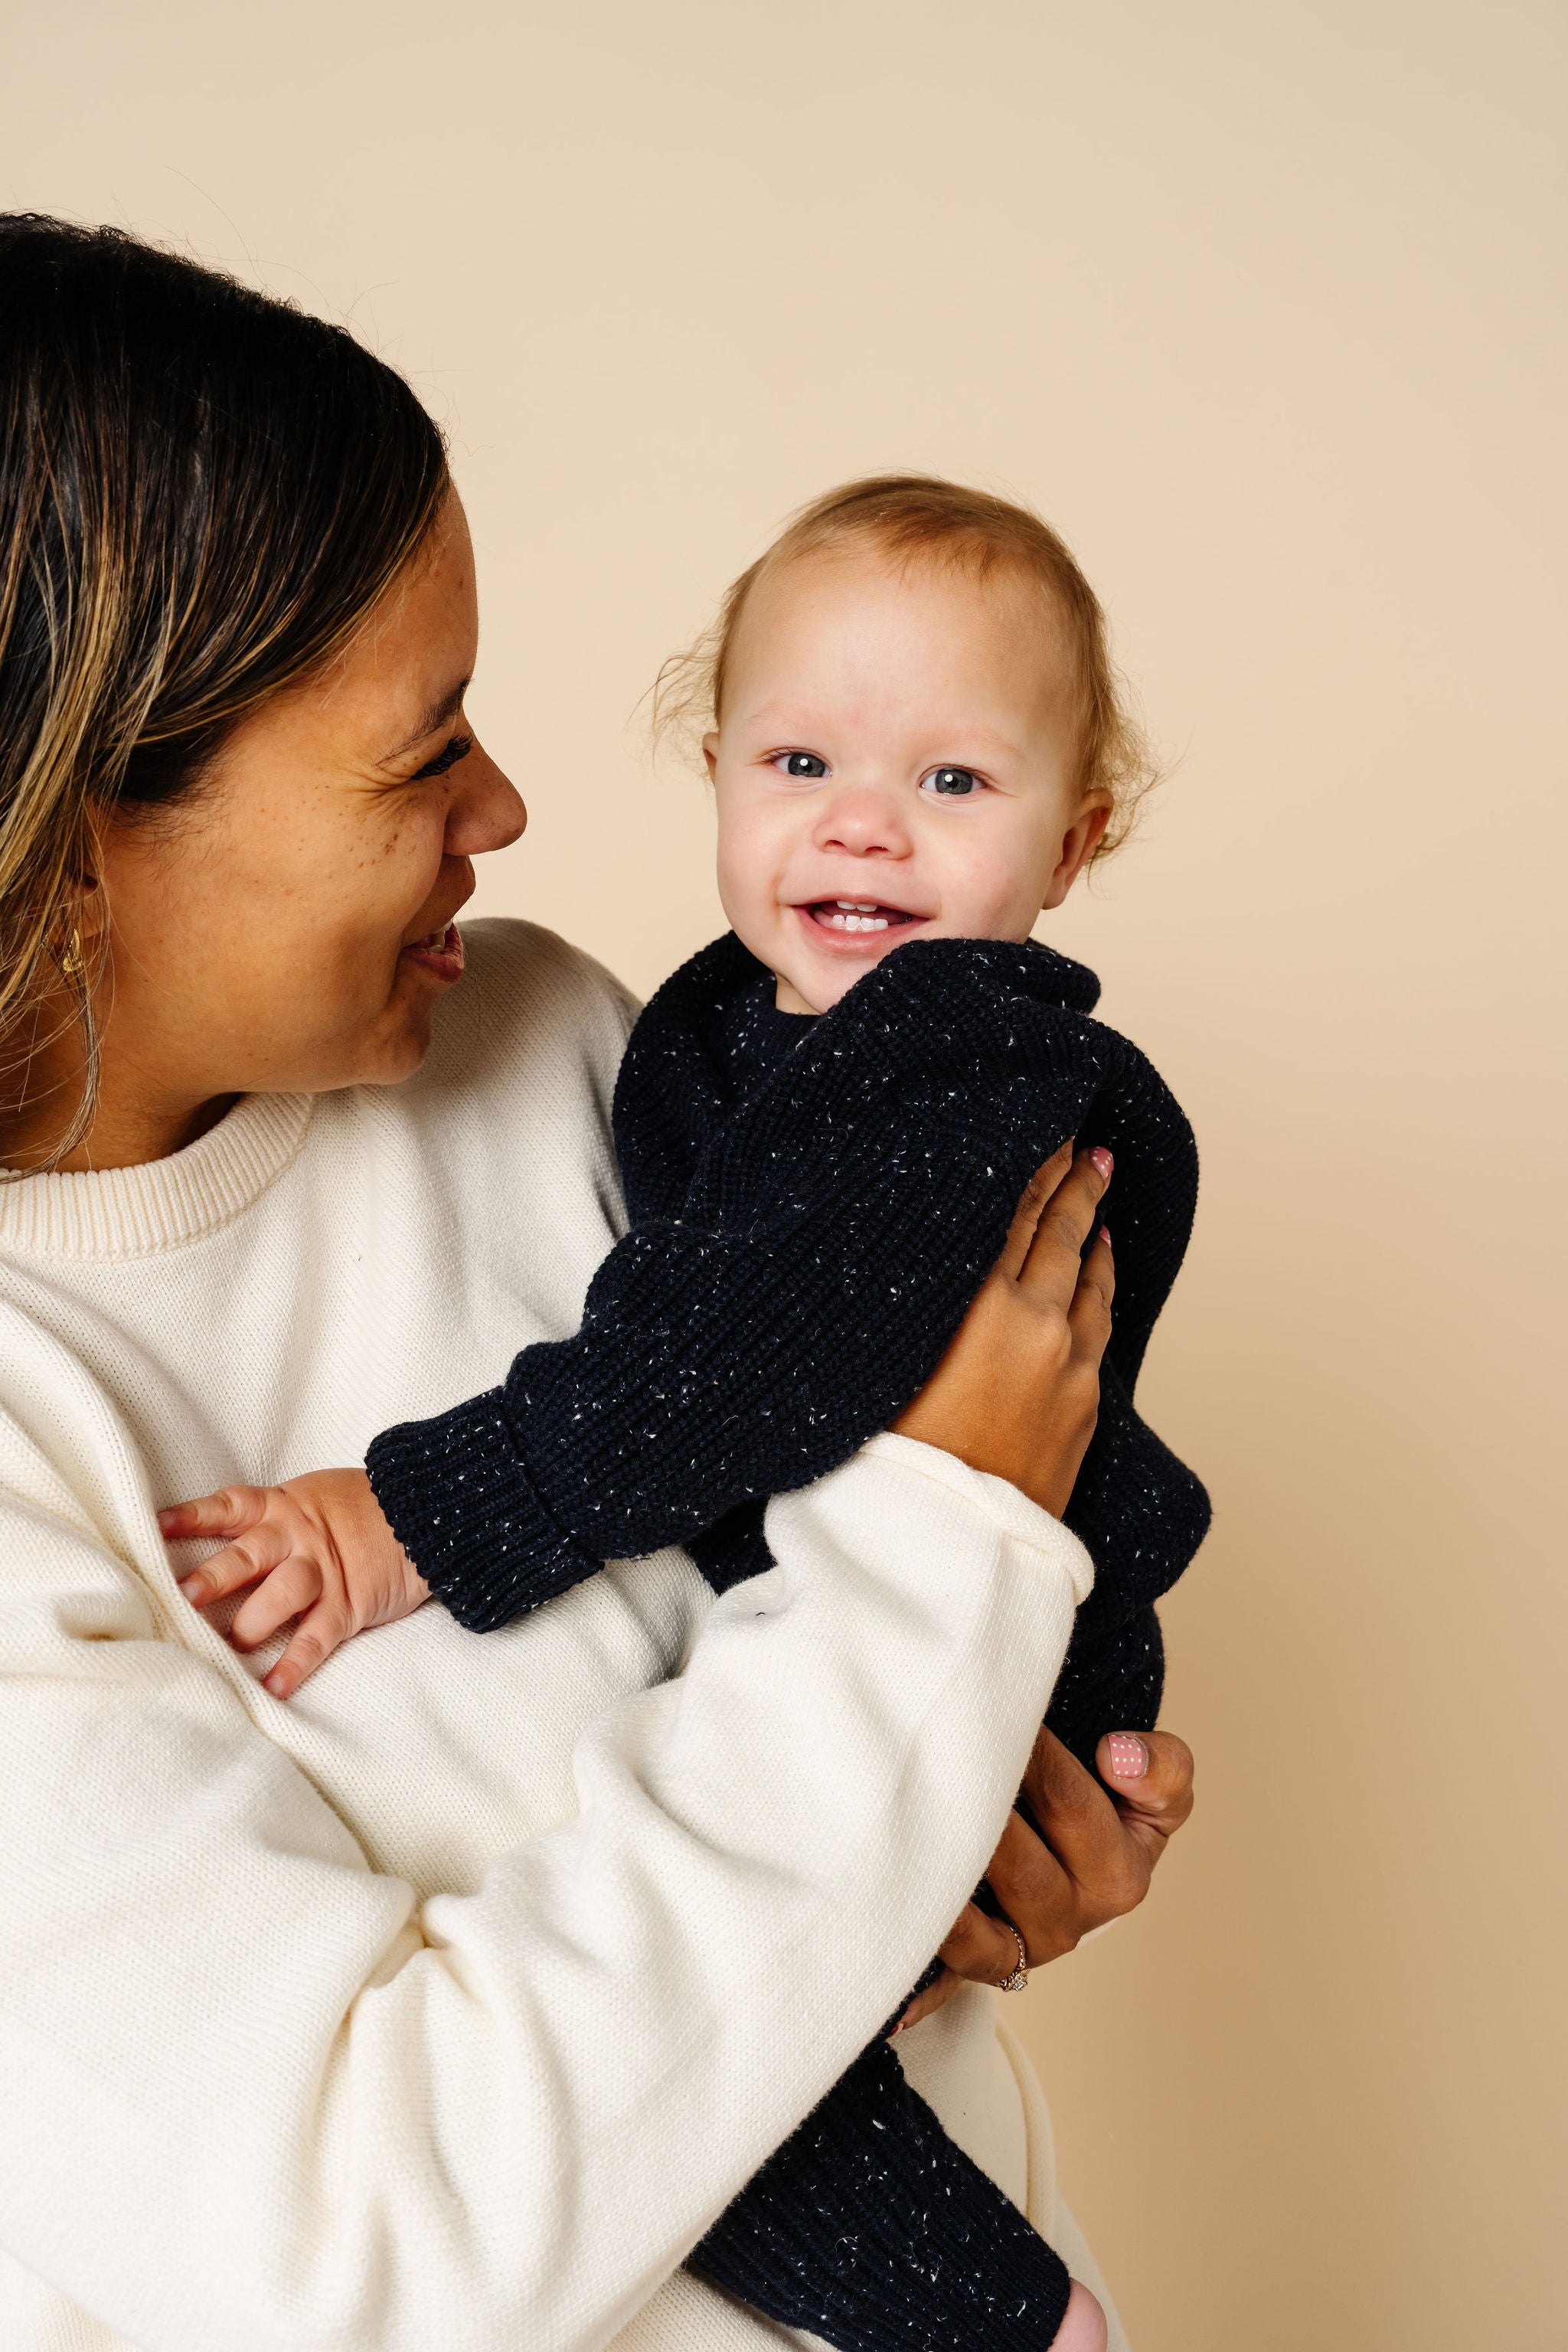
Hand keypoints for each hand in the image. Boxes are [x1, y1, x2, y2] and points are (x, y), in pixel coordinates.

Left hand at [158, 1468, 428, 1699]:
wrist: (427, 1513)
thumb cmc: (362, 1508)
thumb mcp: (311, 1497)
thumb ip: (271, 1519)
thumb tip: (218, 1549)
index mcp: (283, 1507)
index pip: (229, 1507)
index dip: (191, 1517)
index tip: (154, 1529)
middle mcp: (298, 1538)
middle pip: (248, 1556)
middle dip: (213, 1578)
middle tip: (182, 1598)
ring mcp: (324, 1572)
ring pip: (281, 1595)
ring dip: (252, 1622)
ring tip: (231, 1646)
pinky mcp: (349, 1605)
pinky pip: (317, 1638)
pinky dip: (295, 1664)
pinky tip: (273, 1687)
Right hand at [891, 1141, 1113, 1518]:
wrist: (940, 1553)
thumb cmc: (882, 1465)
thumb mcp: (877, 1365)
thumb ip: (907, 1306)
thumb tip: (912, 1260)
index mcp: (978, 1303)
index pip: (1014, 1213)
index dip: (1033, 1168)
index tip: (1047, 1132)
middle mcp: (1033, 1323)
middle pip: (1060, 1234)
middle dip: (1074, 1185)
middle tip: (1089, 1149)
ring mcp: (1067, 1365)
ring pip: (1089, 1279)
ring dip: (1093, 1233)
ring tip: (1099, 1196)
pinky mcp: (1083, 1407)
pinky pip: (1100, 1325)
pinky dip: (1102, 1287)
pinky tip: (1102, 1271)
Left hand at [896, 1726, 1194, 2028]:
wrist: (1073, 1853)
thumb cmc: (1110, 1810)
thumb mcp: (1158, 1788)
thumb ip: (1162, 1767)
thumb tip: (1118, 1755)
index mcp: (1120, 1876)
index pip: (1071, 1803)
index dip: (1033, 1753)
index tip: (997, 1708)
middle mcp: (1070, 1922)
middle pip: (1021, 1869)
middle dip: (979, 1813)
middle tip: (937, 1759)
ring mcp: (1019, 1950)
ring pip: (979, 1930)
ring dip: (945, 1885)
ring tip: (909, 1831)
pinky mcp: (974, 1970)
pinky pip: (944, 1981)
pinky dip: (919, 1985)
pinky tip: (893, 1982)